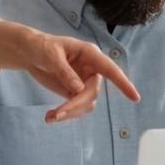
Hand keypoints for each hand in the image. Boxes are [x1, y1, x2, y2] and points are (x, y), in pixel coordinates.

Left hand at [0, 20, 139, 121]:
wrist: (30, 53)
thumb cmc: (42, 47)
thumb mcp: (51, 56)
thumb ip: (65, 72)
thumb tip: (78, 89)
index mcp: (89, 54)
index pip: (110, 69)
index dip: (123, 83)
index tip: (135, 97)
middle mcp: (91, 69)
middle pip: (92, 92)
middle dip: (76, 105)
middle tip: (56, 114)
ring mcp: (84, 81)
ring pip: (86, 104)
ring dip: (70, 113)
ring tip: (50, 117)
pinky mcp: (75, 92)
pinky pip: (77, 108)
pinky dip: (65, 114)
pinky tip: (50, 116)